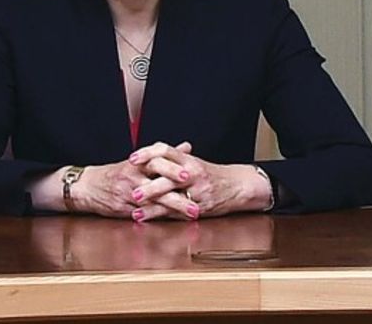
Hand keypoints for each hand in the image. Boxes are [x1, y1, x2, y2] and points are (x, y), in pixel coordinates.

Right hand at [69, 141, 191, 218]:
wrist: (87, 186)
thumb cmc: (115, 174)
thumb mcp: (138, 161)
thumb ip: (164, 155)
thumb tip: (186, 147)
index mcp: (137, 163)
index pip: (156, 162)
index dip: (173, 168)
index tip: (190, 174)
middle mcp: (131, 177)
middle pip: (156, 184)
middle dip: (177, 194)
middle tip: (195, 200)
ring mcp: (127, 194)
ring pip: (153, 202)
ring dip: (174, 208)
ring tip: (191, 213)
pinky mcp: (123, 208)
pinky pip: (143, 213)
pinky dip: (160, 216)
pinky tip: (174, 220)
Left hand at [129, 142, 270, 219]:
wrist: (239, 185)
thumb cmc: (210, 174)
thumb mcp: (191, 161)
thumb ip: (170, 159)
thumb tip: (145, 156)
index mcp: (188, 159)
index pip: (165, 150)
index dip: (148, 153)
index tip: (132, 159)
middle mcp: (193, 173)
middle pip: (168, 178)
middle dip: (149, 187)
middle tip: (132, 193)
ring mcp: (198, 191)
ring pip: (173, 200)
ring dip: (153, 208)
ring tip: (136, 213)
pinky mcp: (201, 207)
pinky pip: (180, 213)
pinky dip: (164, 217)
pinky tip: (152, 220)